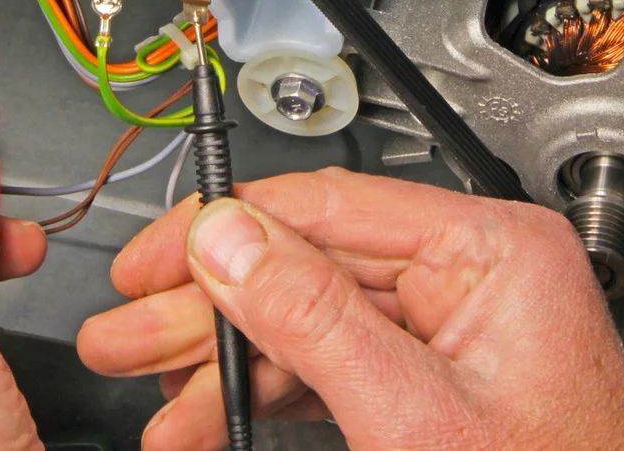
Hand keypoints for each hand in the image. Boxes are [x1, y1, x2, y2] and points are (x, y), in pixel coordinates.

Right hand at [78, 168, 623, 450]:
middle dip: (211, 308)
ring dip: (227, 364)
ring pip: (314, 323)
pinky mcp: (441, 382)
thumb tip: (231, 239)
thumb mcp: (415, 416)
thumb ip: (315, 321)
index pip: (332, 204)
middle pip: (312, 266)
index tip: (154, 257)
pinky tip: (213, 418)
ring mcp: (458, 330)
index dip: (228, 229)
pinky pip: (340, 367)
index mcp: (495, 250)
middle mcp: (478, 274)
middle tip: (128, 334)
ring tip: (156, 398)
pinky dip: (273, 395)